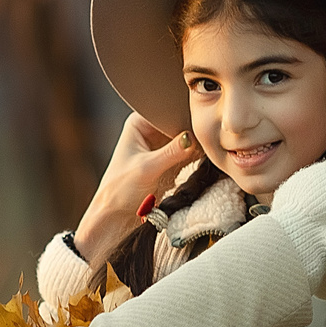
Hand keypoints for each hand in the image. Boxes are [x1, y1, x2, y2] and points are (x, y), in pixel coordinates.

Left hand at [74, 114, 200, 265]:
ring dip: (198, 145)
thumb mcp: (147, 169)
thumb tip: (193, 137)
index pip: (168, 109)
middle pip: (181, 122)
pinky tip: (208, 159)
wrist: (116, 216)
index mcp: (139, 123)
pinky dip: (199, 157)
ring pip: (188, 139)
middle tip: (208, 138)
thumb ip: (171, 153)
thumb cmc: (119, 190)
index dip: (184, 114)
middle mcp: (151, 130)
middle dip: (193, 131)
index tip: (200, 123)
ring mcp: (162, 146)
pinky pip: (191, 154)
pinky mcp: (172, 162)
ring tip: (209, 150)